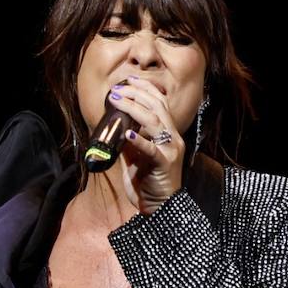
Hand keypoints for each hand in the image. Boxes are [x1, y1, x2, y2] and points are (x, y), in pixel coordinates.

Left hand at [109, 76, 185, 214]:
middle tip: (116, 89)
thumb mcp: (136, 157)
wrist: (160, 206)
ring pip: (154, 122)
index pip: (159, 103)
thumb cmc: (148, 181)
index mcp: (167, 133)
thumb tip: (115, 128)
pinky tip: (128, 135)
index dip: (145, 89)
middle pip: (157, 107)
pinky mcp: (164, 164)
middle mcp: (172, 137)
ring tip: (117, 101)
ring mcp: (170, 150)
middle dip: (136, 94)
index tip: (128, 80)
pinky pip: (152, 149)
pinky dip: (140, 141)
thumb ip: (129, 142)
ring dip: (133, 109)